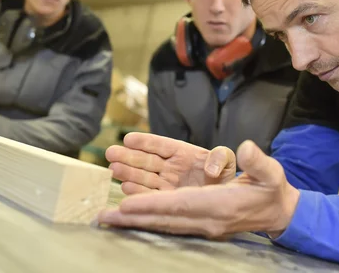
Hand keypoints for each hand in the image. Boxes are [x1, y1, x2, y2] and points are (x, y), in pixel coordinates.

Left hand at [98, 140, 298, 238]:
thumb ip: (257, 161)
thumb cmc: (272, 188)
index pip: (181, 205)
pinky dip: (149, 220)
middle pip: (165, 218)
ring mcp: (204, 226)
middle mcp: (208, 220)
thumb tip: (245, 147)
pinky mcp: (201, 226)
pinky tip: (132, 218)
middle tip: (104, 217)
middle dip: (134, 217)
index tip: (127, 205)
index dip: (153, 205)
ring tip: (108, 219)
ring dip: (136, 221)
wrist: (278, 213)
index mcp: (222, 206)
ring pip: (163, 223)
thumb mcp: (271, 172)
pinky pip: (170, 224)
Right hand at [105, 132, 236, 194]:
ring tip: (113, 170)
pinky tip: (125, 188)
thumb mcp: (227, 160)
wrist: (228, 197)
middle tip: (110, 153)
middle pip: (146, 160)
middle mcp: (171, 167)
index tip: (128, 138)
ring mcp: (167, 183)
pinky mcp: (167, 199)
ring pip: (144, 177)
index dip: (145, 142)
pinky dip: (138, 192)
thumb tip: (212, 168)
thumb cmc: (225, 173)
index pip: (161, 145)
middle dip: (128, 157)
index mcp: (183, 152)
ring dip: (128, 174)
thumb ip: (221, 157)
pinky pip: (150, 194)